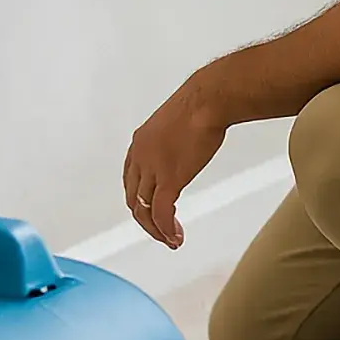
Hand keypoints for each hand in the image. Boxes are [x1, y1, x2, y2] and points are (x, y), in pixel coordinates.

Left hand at [124, 86, 226, 248]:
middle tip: (160, 231)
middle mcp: (140, 156)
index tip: (151, 210)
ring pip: (144, 210)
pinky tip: (175, 236)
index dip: (139, 199)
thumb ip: (175, 139)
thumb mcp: (178, 122)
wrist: (208, 100)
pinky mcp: (168, 179)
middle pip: (133, 198)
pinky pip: (161, 212)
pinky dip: (165, 229)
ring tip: (169, 239)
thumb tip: (188, 144)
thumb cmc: (201, 103)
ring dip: (156, 229)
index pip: (131, 179)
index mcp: (140, 142)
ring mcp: (152, 169)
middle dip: (146, 220)